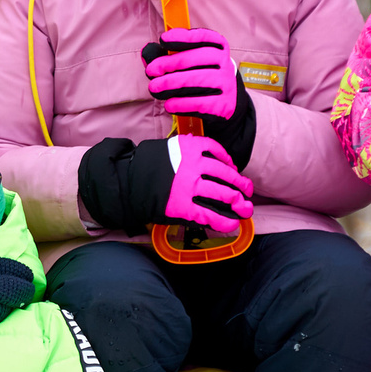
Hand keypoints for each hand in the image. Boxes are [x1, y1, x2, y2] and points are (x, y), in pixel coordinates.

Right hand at [76, 133, 254, 237]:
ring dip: (238, 202)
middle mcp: (193, 165)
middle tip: (247, 190)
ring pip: (223, 193)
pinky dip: (224, 221)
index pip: (216, 150)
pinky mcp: (184, 207)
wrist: (123, 182)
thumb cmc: (142, 166)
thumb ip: (184, 150)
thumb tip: (203, 157)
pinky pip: (210, 215)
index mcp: (188, 147)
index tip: (232, 167)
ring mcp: (189, 186)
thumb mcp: (164, 149)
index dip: (228, 161)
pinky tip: (231, 224)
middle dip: (240, 183)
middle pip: (225, 173)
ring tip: (245, 208)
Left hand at [142, 29, 255, 166]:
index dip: (183, 37)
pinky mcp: (223, 105)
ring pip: (196, 81)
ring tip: (154, 88)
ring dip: (171, 84)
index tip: (163, 40)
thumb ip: (169, 56)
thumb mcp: (193, 64)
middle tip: (151, 71)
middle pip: (196, 59)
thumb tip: (147, 52)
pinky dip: (181, 104)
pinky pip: (199, 103)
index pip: (203, 37)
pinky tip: (169, 105)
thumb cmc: (203, 79)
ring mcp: (226, 84)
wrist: (228, 105)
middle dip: (169, 64)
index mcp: (219, 47)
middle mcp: (225, 63)